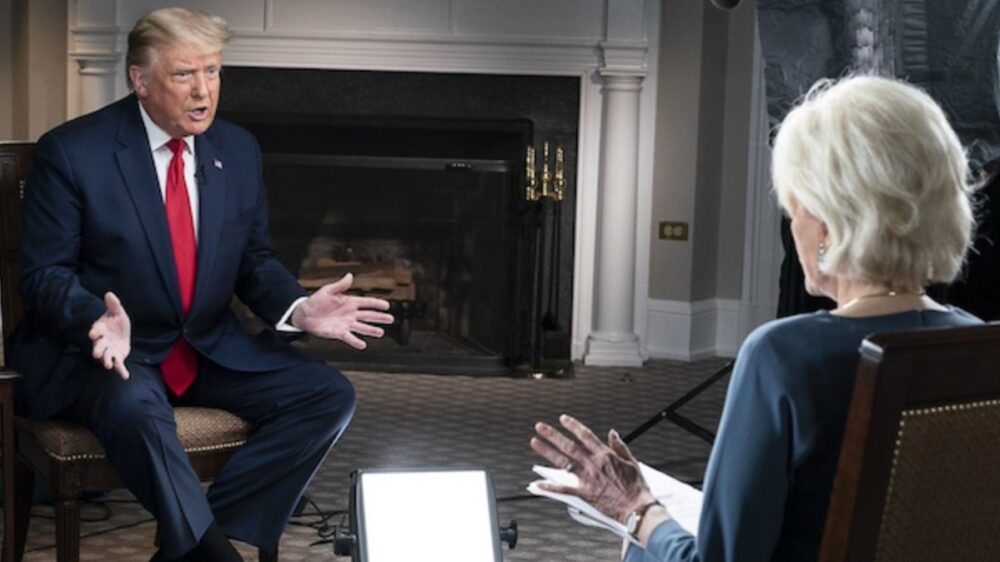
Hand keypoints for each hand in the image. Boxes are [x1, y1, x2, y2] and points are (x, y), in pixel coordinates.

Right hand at [88, 292, 130, 379]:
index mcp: (100, 330)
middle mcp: (102, 342)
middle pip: (99, 346)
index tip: (93, 333)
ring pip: (106, 357)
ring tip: (107, 365)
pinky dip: (121, 371)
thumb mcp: (117, 312)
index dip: (95, 332)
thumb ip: (114, 305)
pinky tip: (126, 376)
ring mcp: (109, 351)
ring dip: (106, 361)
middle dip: (97, 350)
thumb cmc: (116, 322)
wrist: (121, 333)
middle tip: (96, 354)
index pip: (96, 331)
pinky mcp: (117, 357)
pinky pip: (118, 365)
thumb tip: (109, 294)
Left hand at [291, 273, 394, 349]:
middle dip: (379, 318)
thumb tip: (350, 275)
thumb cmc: (316, 301)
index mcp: (349, 302)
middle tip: (391, 319)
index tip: (387, 305)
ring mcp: (346, 324)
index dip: (376, 304)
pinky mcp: (339, 333)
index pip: (366, 303)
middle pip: (368, 316)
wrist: (304, 314)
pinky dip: (356, 342)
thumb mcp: (328, 290)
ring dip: (371, 330)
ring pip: (362, 327)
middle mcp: (350, 314)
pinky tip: (363, 345)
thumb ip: (340, 285)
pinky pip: (350, 338)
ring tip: (381, 333)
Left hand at [531, 414, 654, 523]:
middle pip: (569, 445)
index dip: (572, 425)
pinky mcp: (584, 493)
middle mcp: (593, 464)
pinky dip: (550, 487)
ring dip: (547, 451)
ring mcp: (587, 478)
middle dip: (553, 435)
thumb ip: (620, 445)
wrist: (636, 507)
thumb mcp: (632, 461)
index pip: (585, 435)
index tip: (563, 419)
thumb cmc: (636, 488)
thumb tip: (612, 433)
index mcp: (605, 455)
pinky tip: (538, 484)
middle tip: (540, 427)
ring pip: (563, 461)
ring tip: (535, 443)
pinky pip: (564, 489)